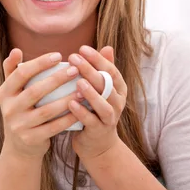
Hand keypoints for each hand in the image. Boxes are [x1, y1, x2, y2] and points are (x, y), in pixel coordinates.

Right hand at [0, 49, 82, 159]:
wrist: (19, 146)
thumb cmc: (20, 110)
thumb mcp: (11, 92)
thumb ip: (12, 70)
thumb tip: (16, 49)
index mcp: (4, 92)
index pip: (21, 73)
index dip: (40, 63)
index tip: (58, 55)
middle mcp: (9, 108)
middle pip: (35, 90)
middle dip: (56, 79)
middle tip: (75, 69)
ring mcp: (19, 125)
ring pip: (46, 110)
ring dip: (65, 99)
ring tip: (81, 89)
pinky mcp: (31, 139)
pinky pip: (53, 127)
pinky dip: (68, 118)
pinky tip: (80, 109)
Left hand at [67, 45, 126, 159]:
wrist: (97, 143)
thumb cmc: (95, 109)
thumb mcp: (100, 89)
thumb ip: (103, 69)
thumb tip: (107, 46)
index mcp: (118, 89)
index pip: (111, 70)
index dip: (98, 59)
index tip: (82, 48)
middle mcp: (117, 102)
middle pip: (106, 84)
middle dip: (91, 70)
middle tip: (74, 58)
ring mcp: (110, 118)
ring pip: (103, 104)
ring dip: (91, 93)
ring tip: (78, 82)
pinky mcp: (99, 131)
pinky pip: (91, 121)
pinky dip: (82, 112)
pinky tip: (70, 103)